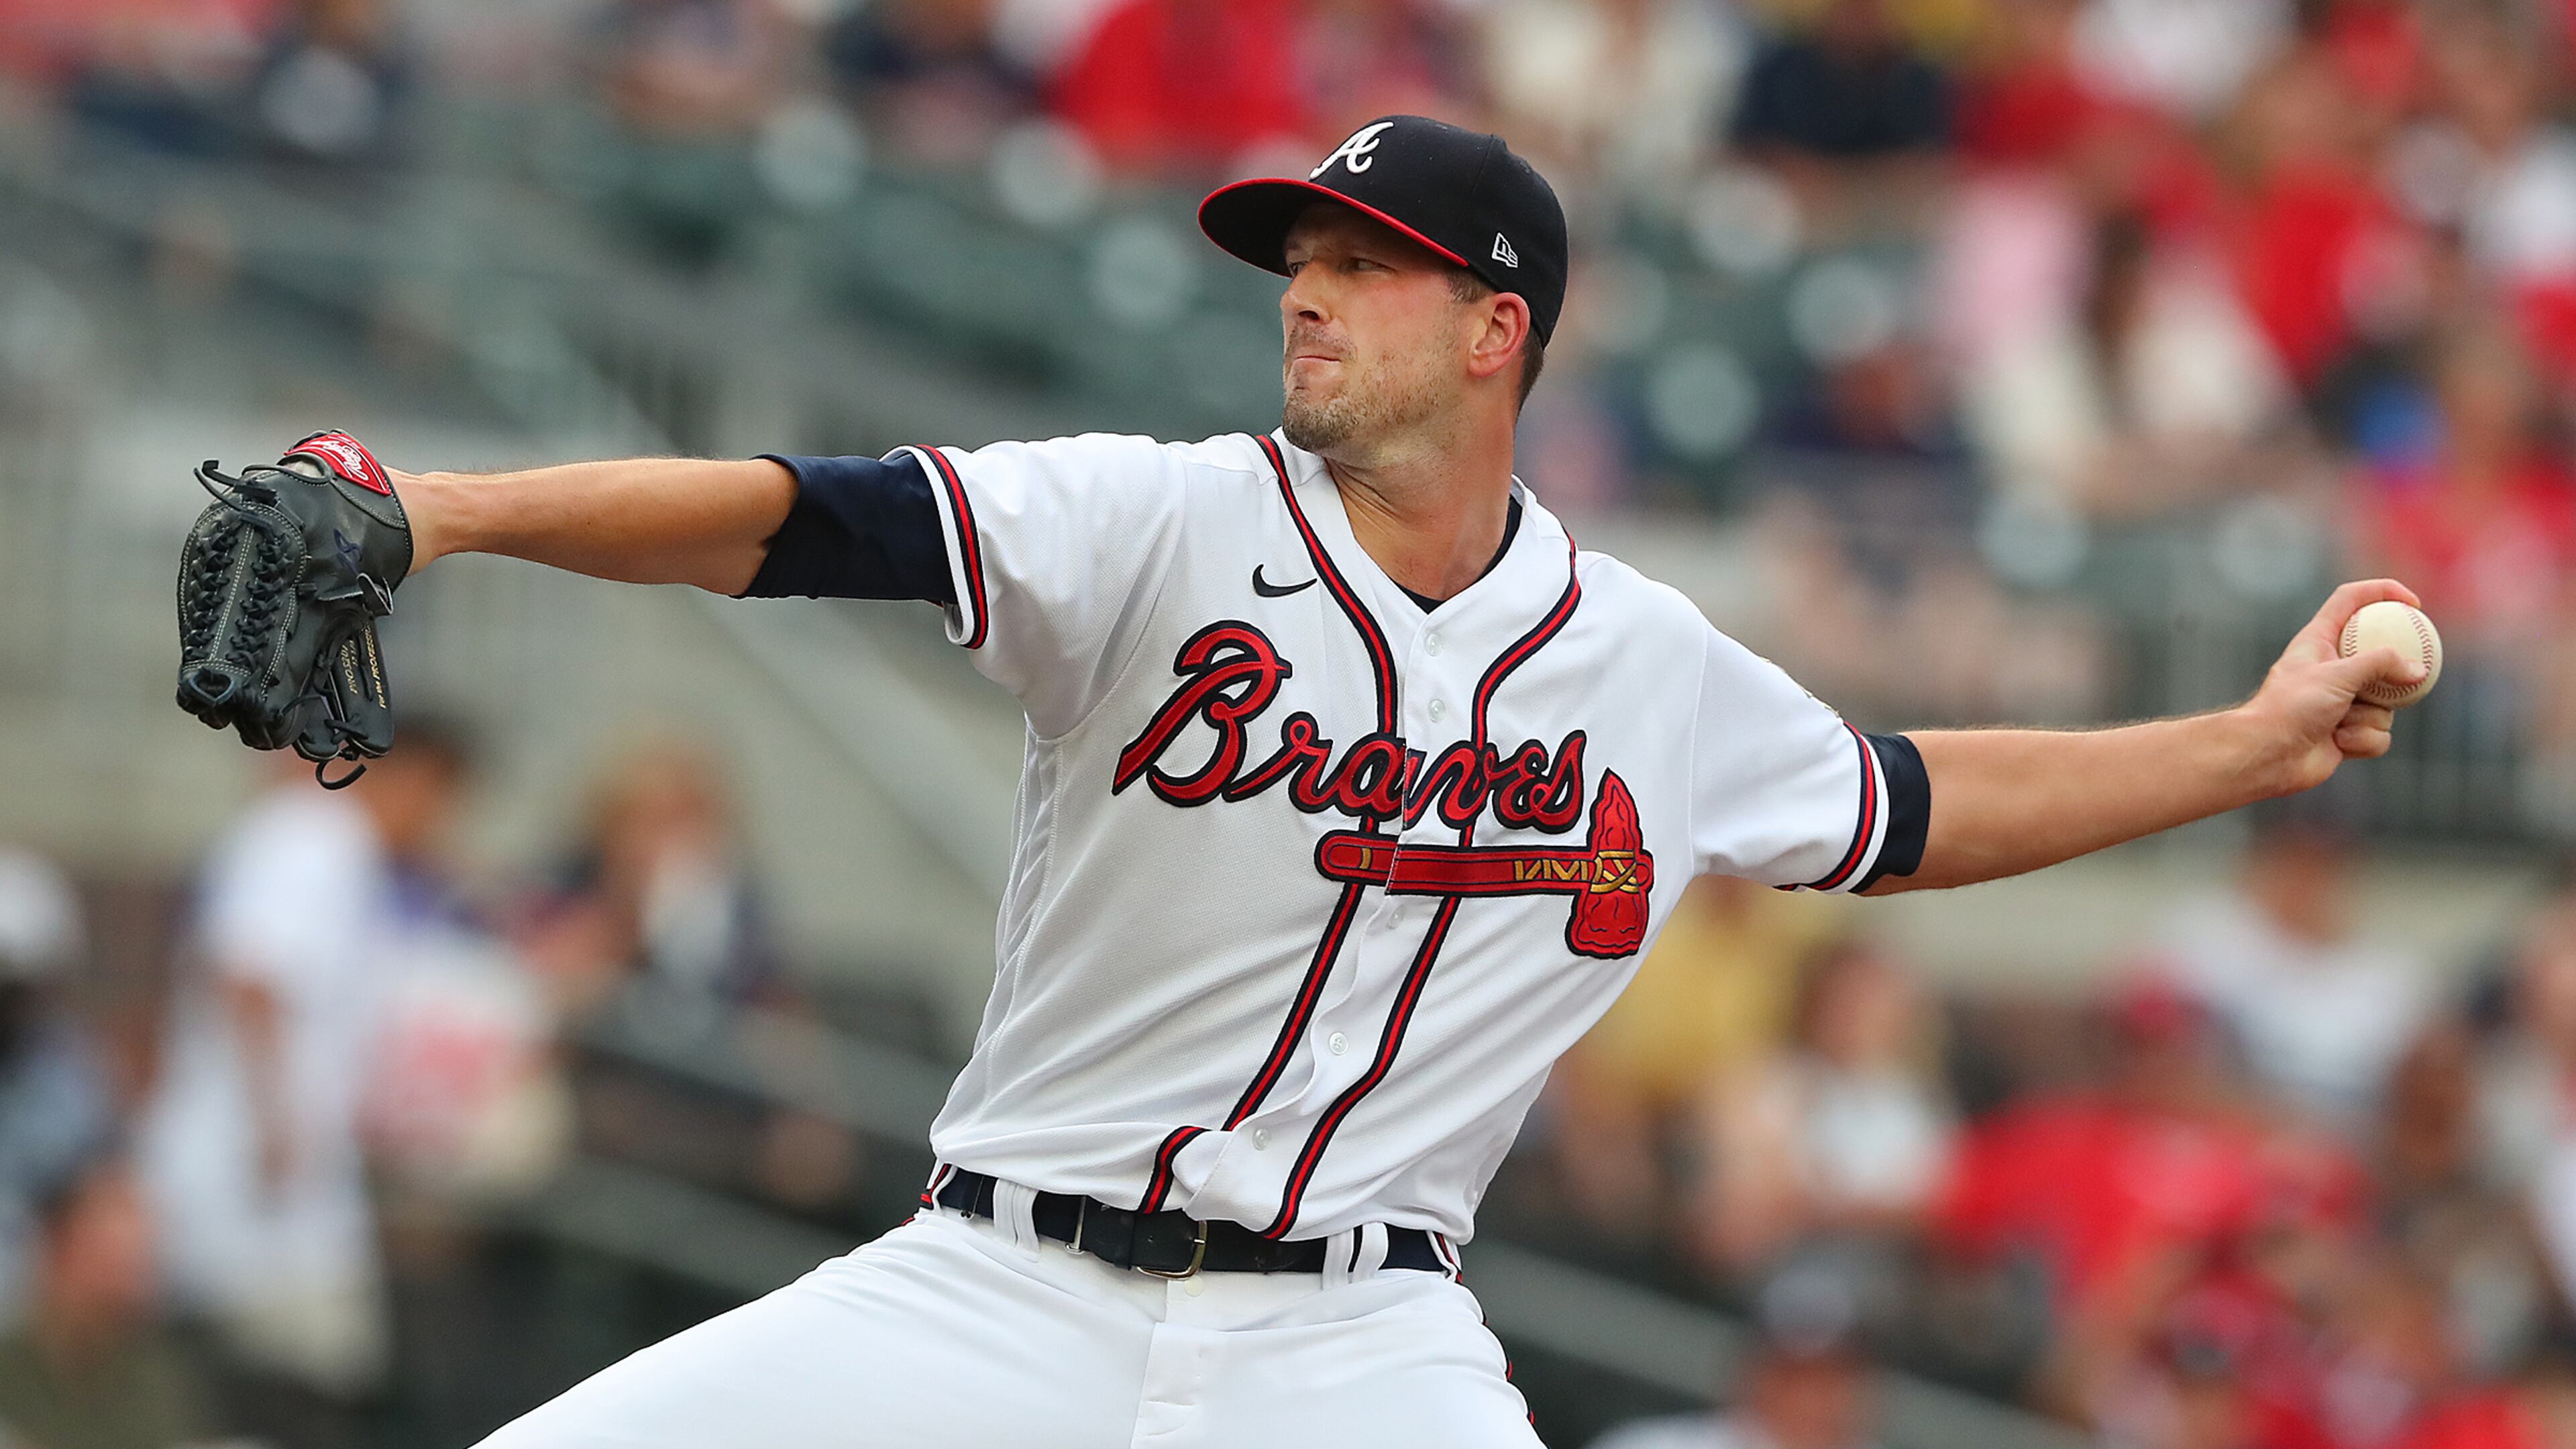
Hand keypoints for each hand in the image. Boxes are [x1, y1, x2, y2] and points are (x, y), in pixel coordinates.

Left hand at [2242, 579, 2427, 796]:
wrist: (2267, 756)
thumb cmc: (2291, 708)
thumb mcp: (2338, 674)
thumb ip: (2381, 663)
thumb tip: (2417, 670)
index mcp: (2319, 641)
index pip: (2351, 600)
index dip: (2382, 593)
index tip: (2414, 604)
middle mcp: (2332, 668)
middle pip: (2381, 656)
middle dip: (2394, 673)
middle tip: (2410, 677)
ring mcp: (2342, 701)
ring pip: (2385, 703)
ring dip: (2368, 717)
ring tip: (2340, 721)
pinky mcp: (2348, 731)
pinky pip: (2379, 733)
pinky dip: (2363, 740)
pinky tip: (2339, 743)